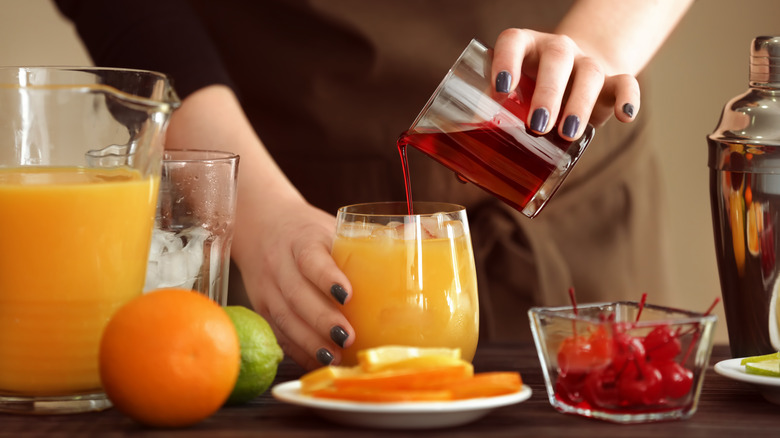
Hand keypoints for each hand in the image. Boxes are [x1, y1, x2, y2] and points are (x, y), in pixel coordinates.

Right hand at [234, 198, 354, 369]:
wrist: (260, 226)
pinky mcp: (262, 307)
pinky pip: (278, 332)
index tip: (348, 295)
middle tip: (347, 337)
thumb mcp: (330, 226)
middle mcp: (280, 263)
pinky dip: (298, 349)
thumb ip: (362, 240)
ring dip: (310, 341)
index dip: (327, 277)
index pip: (310, 258)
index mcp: (302, 238)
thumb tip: (417, 246)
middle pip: (297, 294)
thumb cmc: (307, 231)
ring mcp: (268, 287)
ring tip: (334, 357)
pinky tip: (318, 361)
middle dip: (322, 319)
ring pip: (285, 317)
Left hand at [491, 28, 639, 139]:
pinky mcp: (611, 81)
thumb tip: (464, 172)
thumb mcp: (511, 104)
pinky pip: (626, 82)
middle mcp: (556, 49)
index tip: (500, 90)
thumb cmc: (529, 97)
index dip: (505, 62)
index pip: (513, 42)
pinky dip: (628, 97)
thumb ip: (490, 128)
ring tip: (566, 134)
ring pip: (589, 72)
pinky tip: (625, 116)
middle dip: (547, 93)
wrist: (571, 82)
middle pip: (556, 59)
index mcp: (524, 48)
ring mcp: (585, 62)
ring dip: (578, 103)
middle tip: (537, 126)